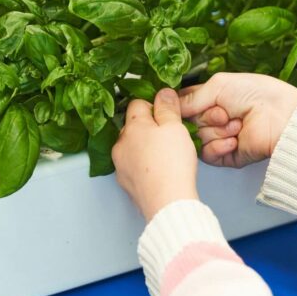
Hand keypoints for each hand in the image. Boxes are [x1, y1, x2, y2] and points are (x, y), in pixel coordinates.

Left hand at [112, 88, 198, 220]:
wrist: (167, 202)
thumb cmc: (172, 165)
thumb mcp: (175, 127)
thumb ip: (167, 107)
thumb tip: (163, 92)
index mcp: (133, 126)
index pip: (138, 103)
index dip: (155, 105)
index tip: (167, 112)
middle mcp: (121, 144)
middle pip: (134, 126)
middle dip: (150, 128)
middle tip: (170, 135)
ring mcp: (121, 165)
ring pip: (133, 148)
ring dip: (146, 148)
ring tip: (167, 156)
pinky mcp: (126, 183)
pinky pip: (134, 167)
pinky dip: (145, 166)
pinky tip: (160, 171)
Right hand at [179, 73, 296, 167]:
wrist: (280, 117)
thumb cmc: (256, 93)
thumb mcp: (218, 85)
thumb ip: (191, 97)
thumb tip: (169, 103)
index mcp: (210, 99)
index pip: (182, 105)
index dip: (180, 106)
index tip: (177, 104)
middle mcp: (212, 119)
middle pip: (188, 123)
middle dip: (206, 117)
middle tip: (225, 112)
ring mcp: (219, 138)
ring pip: (198, 139)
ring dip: (217, 131)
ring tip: (237, 124)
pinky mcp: (226, 156)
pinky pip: (208, 155)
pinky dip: (219, 147)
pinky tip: (234, 140)